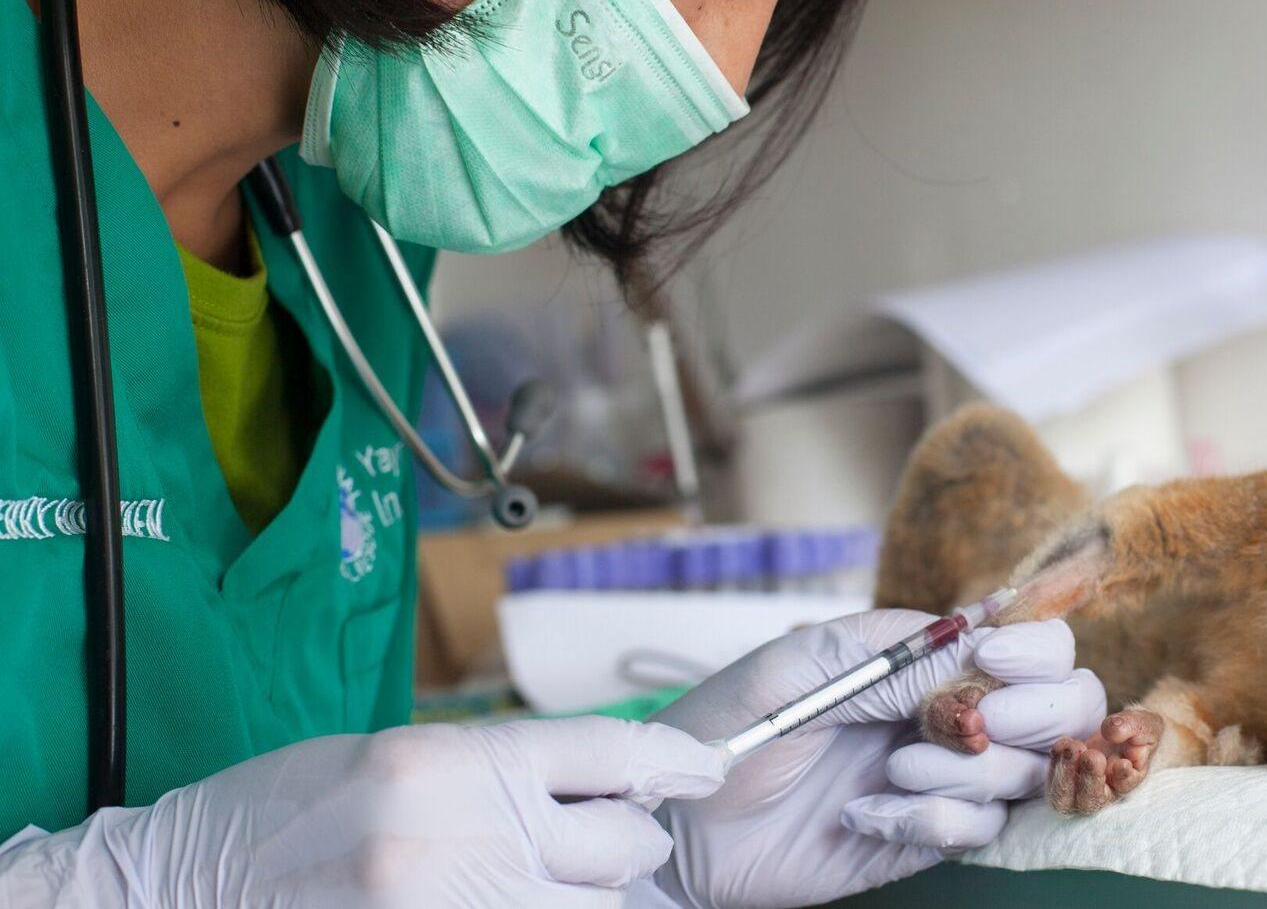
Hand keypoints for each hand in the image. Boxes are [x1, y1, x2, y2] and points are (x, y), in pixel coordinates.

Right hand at [0, 718, 723, 908]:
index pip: (608, 755)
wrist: (178, 890)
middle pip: (623, 847)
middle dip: (628, 846)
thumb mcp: (393, 762)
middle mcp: (463, 840)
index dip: (674, 762)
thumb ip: (495, 774)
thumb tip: (592, 788)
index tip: (706, 769)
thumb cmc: (280, 815)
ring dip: (587, 899)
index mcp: (452, 764)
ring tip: (541, 882)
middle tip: (604, 842)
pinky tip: (511, 901)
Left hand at [641, 611, 1103, 907]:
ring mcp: (946, 777)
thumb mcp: (803, 671)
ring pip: (1030, 774)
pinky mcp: (928, 838)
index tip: (995, 661)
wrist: (684, 824)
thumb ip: (899, 658)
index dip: (1037, 649)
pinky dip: (934, 825)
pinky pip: (982, 833)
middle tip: (964, 727)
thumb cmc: (729, 724)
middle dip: (1034, 715)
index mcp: (924, 655)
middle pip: (1065, 706)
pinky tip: (867, 817)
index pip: (1033, 640)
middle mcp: (950, 711)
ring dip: (968, 775)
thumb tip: (987, 629)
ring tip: (891, 776)